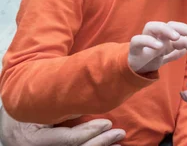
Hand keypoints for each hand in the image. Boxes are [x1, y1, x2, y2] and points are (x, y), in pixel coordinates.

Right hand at [0, 107, 124, 145]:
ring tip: (118, 142)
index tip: (108, 123)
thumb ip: (62, 106)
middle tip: (119, 133)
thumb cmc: (28, 105)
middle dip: (99, 143)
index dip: (89, 132)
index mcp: (33, 138)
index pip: (66, 139)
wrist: (12, 118)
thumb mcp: (42, 104)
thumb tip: (91, 100)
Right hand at [129, 21, 186, 73]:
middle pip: (170, 25)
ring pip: (152, 26)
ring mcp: (145, 39)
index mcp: (165, 37)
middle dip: (185, 29)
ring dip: (166, 30)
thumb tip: (186, 49)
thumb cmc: (149, 58)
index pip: (180, 30)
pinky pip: (138, 40)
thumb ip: (176, 52)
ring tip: (177, 38)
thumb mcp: (165, 56)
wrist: (132, 68)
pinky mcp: (134, 48)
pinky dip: (148, 41)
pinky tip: (158, 46)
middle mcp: (156, 35)